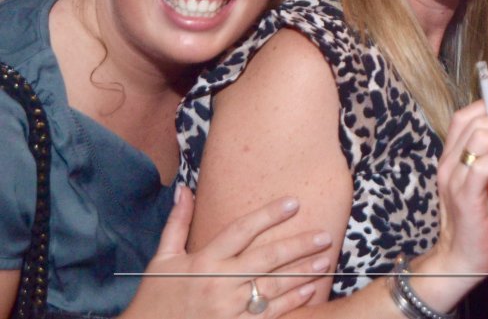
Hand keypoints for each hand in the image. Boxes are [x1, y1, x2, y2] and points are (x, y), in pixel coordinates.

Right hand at [121, 189, 331, 318]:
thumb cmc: (155, 297)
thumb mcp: (162, 259)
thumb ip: (178, 223)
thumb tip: (184, 189)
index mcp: (203, 261)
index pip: (241, 231)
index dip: (268, 215)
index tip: (294, 202)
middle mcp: (218, 283)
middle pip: (265, 259)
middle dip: (297, 245)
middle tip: (324, 235)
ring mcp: (227, 309)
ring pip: (272, 287)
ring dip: (301, 273)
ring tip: (324, 260)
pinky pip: (268, 314)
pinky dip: (291, 302)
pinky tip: (310, 290)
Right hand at [408, 97, 487, 311]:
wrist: (462, 258)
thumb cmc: (477, 221)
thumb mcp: (482, 182)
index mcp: (450, 158)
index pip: (462, 117)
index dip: (487, 105)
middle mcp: (448, 165)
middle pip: (477, 123)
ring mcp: (454, 180)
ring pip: (481, 138)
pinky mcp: (466, 197)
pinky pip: (485, 164)